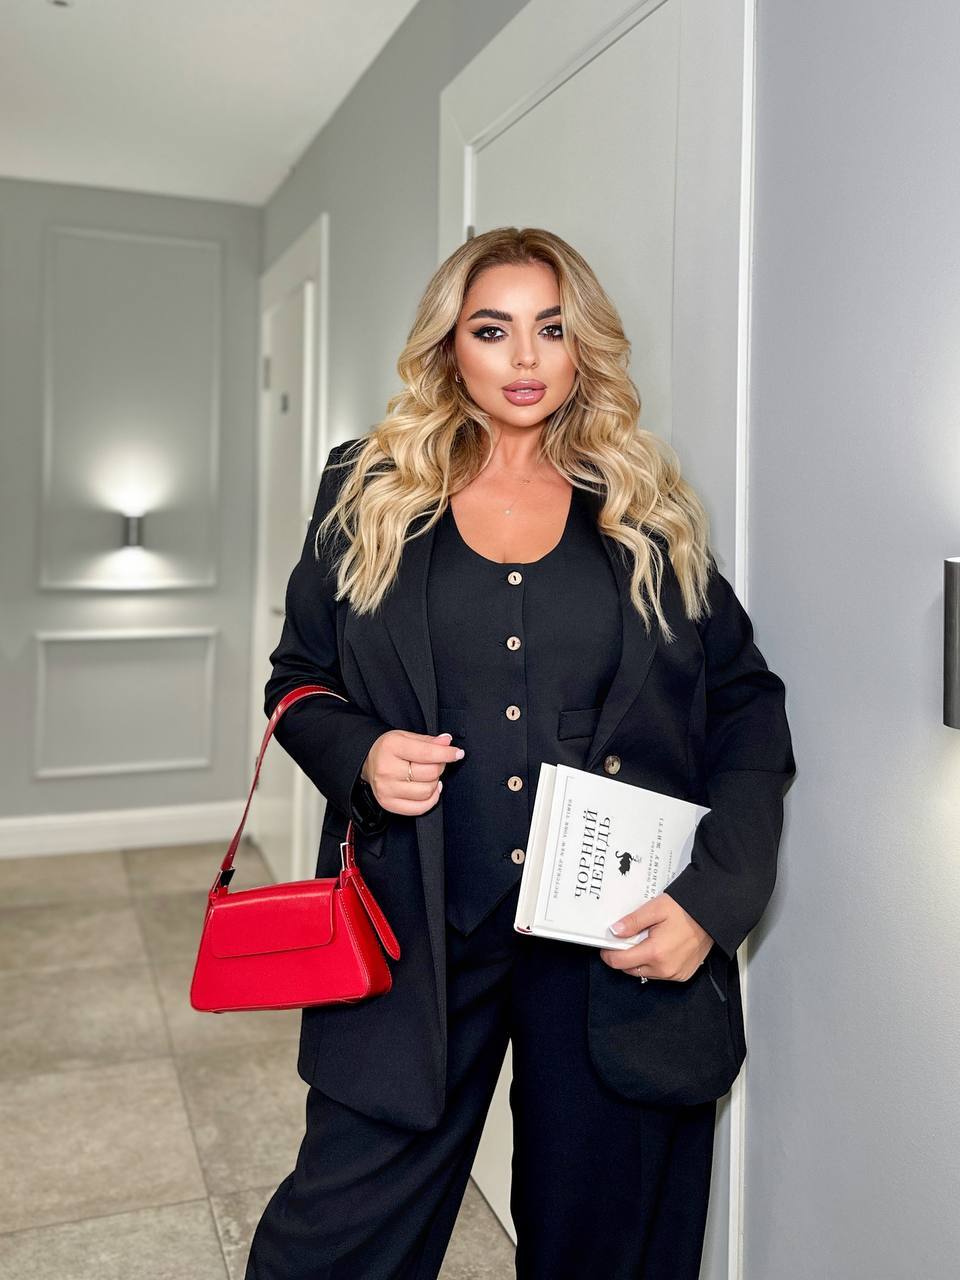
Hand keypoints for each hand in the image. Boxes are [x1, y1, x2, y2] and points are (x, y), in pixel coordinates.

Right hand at [361, 730, 463, 816]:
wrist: (368, 762)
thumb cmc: (390, 749)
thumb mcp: (406, 737)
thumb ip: (428, 740)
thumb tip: (447, 742)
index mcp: (391, 747)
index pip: (427, 753)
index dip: (447, 754)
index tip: (458, 753)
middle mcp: (386, 769)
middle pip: (429, 773)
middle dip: (440, 767)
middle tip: (437, 763)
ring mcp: (386, 789)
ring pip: (427, 791)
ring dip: (435, 783)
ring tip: (430, 775)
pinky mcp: (388, 804)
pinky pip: (419, 808)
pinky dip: (431, 799)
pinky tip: (430, 789)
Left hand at [599, 891, 713, 981]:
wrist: (712, 916)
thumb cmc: (686, 910)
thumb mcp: (655, 909)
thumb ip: (633, 922)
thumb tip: (614, 931)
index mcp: (655, 952)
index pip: (620, 962)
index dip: (609, 954)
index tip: (606, 946)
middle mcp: (665, 968)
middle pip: (630, 969)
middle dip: (624, 956)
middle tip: (627, 939)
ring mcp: (675, 974)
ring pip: (644, 973)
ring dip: (639, 961)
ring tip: (646, 941)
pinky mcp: (682, 975)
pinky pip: (659, 974)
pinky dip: (654, 964)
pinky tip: (658, 948)